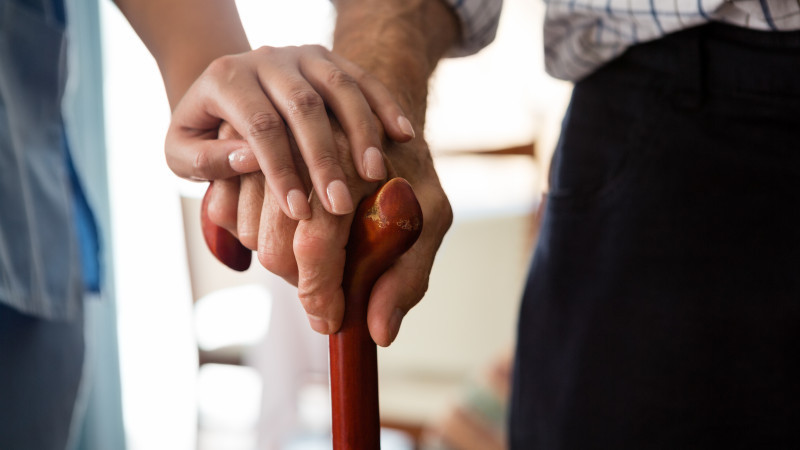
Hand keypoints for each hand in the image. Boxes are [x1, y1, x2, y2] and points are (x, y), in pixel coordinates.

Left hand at [166, 45, 415, 219]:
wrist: (222, 90)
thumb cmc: (204, 131)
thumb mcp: (181, 152)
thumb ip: (207, 160)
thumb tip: (248, 160)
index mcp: (227, 79)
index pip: (259, 125)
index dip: (281, 170)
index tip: (299, 212)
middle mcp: (267, 59)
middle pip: (304, 105)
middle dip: (325, 158)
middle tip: (340, 204)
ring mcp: (302, 55)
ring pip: (340, 86)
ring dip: (362, 131)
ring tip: (375, 174)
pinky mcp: (330, 58)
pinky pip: (364, 77)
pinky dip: (385, 104)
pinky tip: (403, 135)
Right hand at [207, 121, 451, 346]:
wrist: (379, 121)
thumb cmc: (409, 173)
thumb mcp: (431, 217)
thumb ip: (409, 276)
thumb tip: (379, 332)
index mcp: (352, 166)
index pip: (317, 244)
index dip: (319, 294)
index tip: (329, 321)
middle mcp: (302, 151)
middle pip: (276, 246)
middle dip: (301, 281)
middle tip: (330, 282)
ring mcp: (269, 148)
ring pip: (247, 233)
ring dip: (276, 258)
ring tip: (314, 249)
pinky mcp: (245, 149)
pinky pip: (224, 210)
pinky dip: (246, 232)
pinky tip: (284, 228)